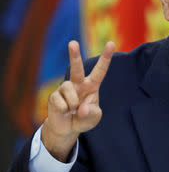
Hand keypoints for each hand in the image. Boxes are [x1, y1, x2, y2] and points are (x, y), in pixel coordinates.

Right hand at [41, 40, 114, 161]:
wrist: (68, 128)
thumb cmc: (85, 118)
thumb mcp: (94, 117)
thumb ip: (91, 113)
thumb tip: (81, 109)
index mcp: (92, 85)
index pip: (100, 70)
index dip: (106, 57)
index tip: (111, 43)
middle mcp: (78, 84)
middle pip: (76, 68)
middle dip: (74, 55)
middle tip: (72, 43)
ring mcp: (65, 89)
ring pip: (68, 90)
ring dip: (73, 104)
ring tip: (73, 111)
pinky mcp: (54, 97)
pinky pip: (60, 103)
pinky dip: (65, 111)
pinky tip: (64, 112)